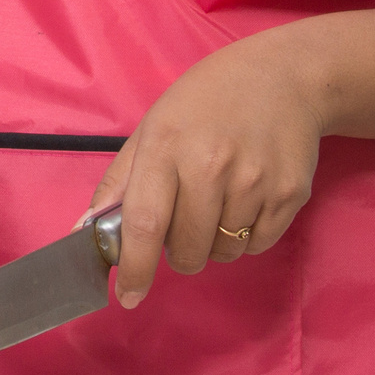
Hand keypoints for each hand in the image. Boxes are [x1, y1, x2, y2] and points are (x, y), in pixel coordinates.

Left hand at [83, 28, 327, 308]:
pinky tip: (245, 198)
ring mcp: (255, 182)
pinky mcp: (290, 194)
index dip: (135, 268)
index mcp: (167, 147)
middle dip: (178, 253)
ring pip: (224, 252)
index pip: (145, 224)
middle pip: (187, 251)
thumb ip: (119, 182)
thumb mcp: (152, 128)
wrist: (283, 77)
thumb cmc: (206, 101)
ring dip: (213, 243)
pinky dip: (245, 237)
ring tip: (217, 200)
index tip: (128, 297)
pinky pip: (258, 245)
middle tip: (182, 221)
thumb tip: (85, 231)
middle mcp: (212, 166)